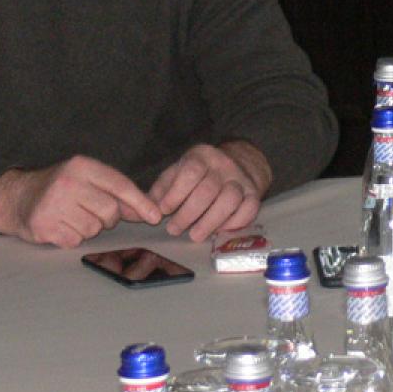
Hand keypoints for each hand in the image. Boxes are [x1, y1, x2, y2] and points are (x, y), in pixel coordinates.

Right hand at [0, 156, 161, 247]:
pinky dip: (73, 238)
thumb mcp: (88, 179)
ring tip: (72, 216)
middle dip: (107, 218)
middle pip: (109, 211)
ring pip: (93, 229)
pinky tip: (61, 226)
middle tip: (90, 211)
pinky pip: (76, 241)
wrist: (17, 197)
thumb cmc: (61, 188)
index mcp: (82, 166)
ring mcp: (54, 205)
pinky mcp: (44, 226)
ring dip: (88, 228)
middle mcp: (68, 182)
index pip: (120, 185)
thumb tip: (149, 211)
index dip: (140, 202)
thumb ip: (116, 192)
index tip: (155, 216)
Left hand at [148, 140, 271, 242]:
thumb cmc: (199, 174)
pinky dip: (234, 223)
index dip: (176, 193)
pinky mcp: (254, 193)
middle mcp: (223, 165)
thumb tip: (138, 211)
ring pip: (229, 200)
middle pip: (208, 189)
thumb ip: (159, 191)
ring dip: (210, 221)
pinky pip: (248, 209)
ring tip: (195, 235)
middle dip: (189, 214)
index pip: (190, 172)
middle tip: (174, 230)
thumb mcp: (176, 174)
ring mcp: (241, 179)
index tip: (163, 211)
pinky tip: (218, 231)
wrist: (238, 163)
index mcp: (201, 156)